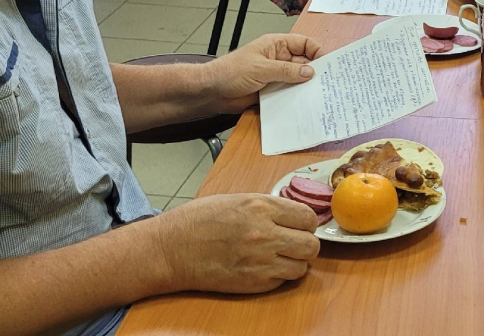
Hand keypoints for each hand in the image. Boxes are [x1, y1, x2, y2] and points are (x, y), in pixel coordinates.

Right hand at [154, 193, 320, 293]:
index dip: (306, 223)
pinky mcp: (253, 283)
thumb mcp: (236, 200)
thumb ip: (266, 207)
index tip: (300, 226)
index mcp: (261, 207)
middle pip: (311, 245)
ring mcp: (260, 261)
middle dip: (306, 244)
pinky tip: (264, 267)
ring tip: (280, 257)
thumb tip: (290, 215)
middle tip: (294, 243)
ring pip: (302, 266)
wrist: (172, 249)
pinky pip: (283, 281)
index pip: (308, 217)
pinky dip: (279, 275)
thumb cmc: (197, 221)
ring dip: (295, 262)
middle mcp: (265, 233)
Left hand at [202, 34, 323, 112]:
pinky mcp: (273, 91)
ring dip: (306, 87)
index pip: (304, 44)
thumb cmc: (231, 72)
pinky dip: (297, 98)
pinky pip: (290, 93)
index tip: (328, 64)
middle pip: (305, 63)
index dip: (317, 52)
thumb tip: (310, 72)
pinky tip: (305, 104)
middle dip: (315, 72)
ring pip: (298, 79)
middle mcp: (279, 59)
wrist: (213, 92)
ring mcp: (276, 75)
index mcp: (277, 45)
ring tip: (320, 95)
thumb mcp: (261, 68)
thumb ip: (287, 70)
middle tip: (328, 82)